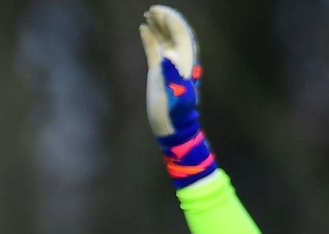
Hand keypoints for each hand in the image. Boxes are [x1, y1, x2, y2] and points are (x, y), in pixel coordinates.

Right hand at [138, 6, 216, 187]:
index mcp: (185, 61)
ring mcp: (167, 65)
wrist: (172, 127)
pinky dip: (149, 39)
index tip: (160, 13)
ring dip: (157, 26)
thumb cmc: (177, 114)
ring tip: (148, 16)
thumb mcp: (176, 95)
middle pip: (173, 33)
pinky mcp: (158, 73)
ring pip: (163, 39)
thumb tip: (167, 56)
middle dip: (164, 20)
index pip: (181, 34)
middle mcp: (177, 60)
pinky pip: (154, 50)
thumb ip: (172, 76)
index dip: (172, 21)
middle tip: (152, 10)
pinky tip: (143, 29)